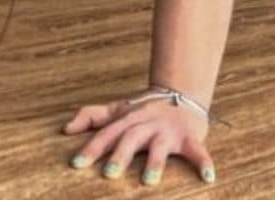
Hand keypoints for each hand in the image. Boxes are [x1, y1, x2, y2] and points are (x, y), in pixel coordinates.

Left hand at [64, 95, 216, 186]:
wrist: (183, 94)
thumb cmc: (146, 109)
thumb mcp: (119, 110)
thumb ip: (93, 116)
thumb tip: (66, 129)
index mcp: (128, 119)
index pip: (107, 133)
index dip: (92, 147)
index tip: (76, 163)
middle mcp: (147, 123)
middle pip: (131, 138)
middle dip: (120, 155)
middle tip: (109, 174)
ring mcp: (168, 131)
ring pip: (160, 146)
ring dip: (155, 163)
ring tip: (148, 181)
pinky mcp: (189, 137)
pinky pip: (197, 150)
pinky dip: (204, 162)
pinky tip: (208, 177)